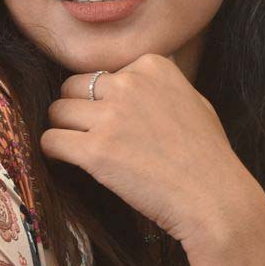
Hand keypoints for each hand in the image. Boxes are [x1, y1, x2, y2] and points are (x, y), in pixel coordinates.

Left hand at [39, 53, 258, 249]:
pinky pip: (50, 141)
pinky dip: (53, 153)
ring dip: (64, 131)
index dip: (104, 98)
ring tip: (83, 152)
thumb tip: (132, 75)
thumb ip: (159, 85)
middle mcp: (129, 82)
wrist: (214, 200)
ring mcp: (111, 116)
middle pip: (72, 87)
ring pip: (56, 112)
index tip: (119, 123)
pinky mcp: (95, 150)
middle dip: (78, 111)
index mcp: (152, 65)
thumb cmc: (208, 157)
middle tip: (94, 138)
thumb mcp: (192, 101)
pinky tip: (68, 163)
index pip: (102, 71)